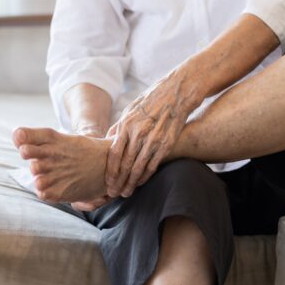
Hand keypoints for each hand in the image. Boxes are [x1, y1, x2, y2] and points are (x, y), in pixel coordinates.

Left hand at [14, 127, 109, 203]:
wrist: (109, 166)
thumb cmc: (82, 151)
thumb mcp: (63, 138)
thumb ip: (36, 137)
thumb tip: (16, 137)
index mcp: (54, 138)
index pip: (25, 136)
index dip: (20, 137)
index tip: (21, 140)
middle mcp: (54, 154)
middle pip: (26, 153)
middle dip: (31, 157)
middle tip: (47, 160)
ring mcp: (58, 173)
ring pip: (34, 174)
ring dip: (41, 175)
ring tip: (56, 174)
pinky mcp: (61, 191)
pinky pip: (41, 192)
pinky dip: (46, 190)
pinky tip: (58, 184)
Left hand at [105, 70, 202, 197]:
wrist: (178, 91)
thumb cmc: (152, 100)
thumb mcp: (131, 108)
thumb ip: (119, 126)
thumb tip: (107, 140)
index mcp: (127, 124)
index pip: (114, 154)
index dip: (110, 171)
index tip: (107, 183)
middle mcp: (139, 132)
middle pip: (125, 164)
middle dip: (118, 181)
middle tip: (114, 193)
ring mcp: (154, 139)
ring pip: (139, 167)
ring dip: (132, 183)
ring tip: (126, 193)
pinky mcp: (167, 143)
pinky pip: (154, 164)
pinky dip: (146, 176)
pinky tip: (141, 182)